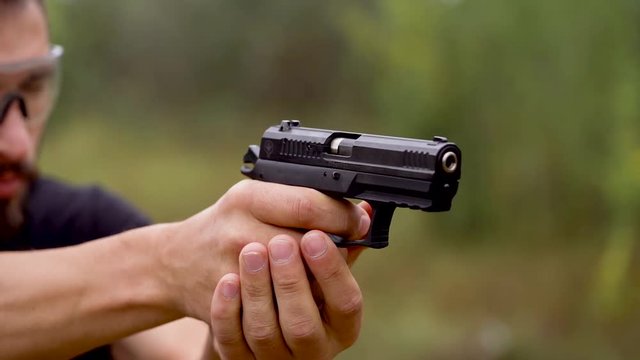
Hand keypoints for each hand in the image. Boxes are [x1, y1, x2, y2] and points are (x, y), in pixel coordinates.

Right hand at [160, 180, 370, 321]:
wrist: (176, 262)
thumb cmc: (229, 225)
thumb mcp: (262, 200)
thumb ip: (310, 204)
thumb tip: (365, 214)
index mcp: (248, 198)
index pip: (309, 205)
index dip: (343, 217)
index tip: (358, 224)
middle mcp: (237, 232)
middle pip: (306, 246)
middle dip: (330, 253)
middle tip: (339, 253)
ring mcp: (230, 271)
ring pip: (294, 286)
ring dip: (315, 285)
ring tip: (317, 279)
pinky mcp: (227, 307)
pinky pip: (271, 316)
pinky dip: (291, 311)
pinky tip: (298, 302)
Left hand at [210, 230, 364, 359]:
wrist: (235, 293)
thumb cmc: (289, 274)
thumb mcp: (318, 261)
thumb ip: (338, 240)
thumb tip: (364, 211)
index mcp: (341, 323)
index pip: (347, 302)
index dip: (332, 270)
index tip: (315, 236)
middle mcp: (312, 347)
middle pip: (303, 324)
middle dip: (291, 281)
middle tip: (280, 242)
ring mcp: (274, 356)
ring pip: (264, 332)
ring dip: (258, 290)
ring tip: (251, 252)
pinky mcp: (239, 358)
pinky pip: (230, 340)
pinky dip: (227, 311)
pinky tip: (228, 280)